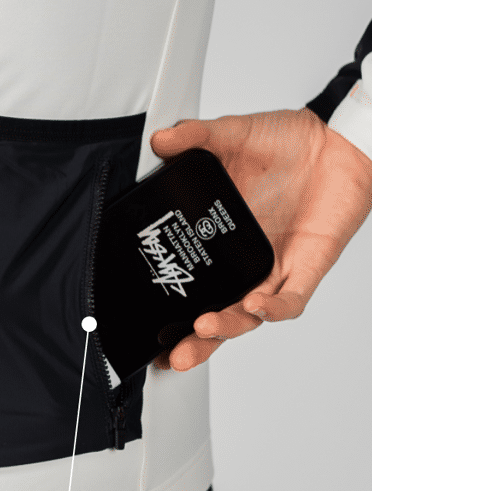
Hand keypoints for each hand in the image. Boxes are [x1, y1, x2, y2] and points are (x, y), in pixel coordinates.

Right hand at [149, 107, 371, 370]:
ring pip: (250, 315)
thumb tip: (161, 141)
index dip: (172, 314)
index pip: (191, 287)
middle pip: (217, 315)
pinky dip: (274, 307)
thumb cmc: (291, 143)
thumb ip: (198, 137)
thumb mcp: (234, 135)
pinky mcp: (307, 267)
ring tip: (204, 328)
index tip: (149, 334)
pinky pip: (291, 299)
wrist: (341, 139)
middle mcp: (244, 262)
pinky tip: (256, 305)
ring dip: (227, 326)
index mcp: (220, 241)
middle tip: (173, 355)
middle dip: (196, 343)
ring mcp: (275, 268)